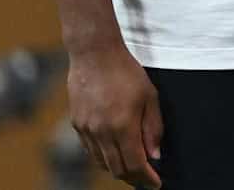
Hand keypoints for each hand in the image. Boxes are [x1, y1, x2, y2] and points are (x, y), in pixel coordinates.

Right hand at [67, 44, 163, 187]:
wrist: (94, 55)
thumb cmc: (126, 72)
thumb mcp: (150, 96)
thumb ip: (153, 128)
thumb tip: (155, 155)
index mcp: (123, 126)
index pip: (135, 164)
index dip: (147, 178)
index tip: (156, 184)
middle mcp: (102, 133)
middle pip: (117, 169)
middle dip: (134, 178)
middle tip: (146, 180)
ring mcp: (86, 130)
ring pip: (102, 163)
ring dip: (118, 170)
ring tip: (132, 170)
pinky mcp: (77, 125)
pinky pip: (90, 151)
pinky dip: (103, 158)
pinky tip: (114, 154)